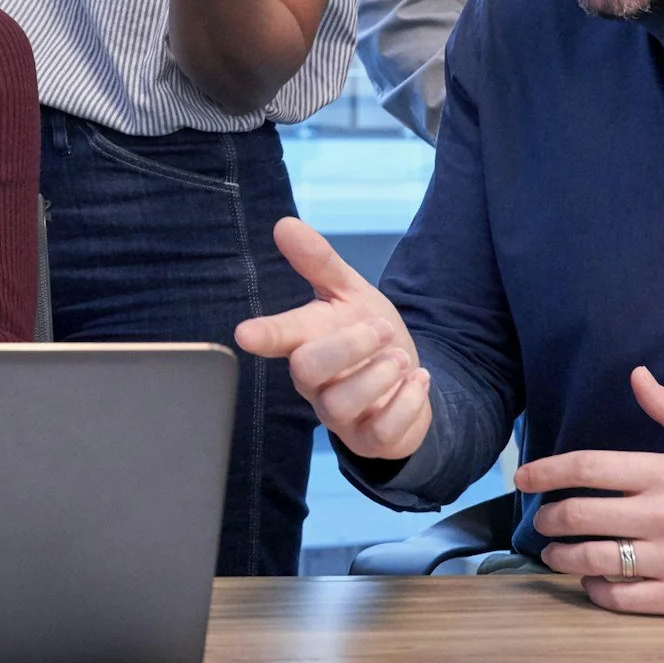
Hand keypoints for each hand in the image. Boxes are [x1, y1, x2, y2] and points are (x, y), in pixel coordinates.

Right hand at [233, 218, 431, 460]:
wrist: (407, 382)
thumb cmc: (368, 336)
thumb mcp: (350, 293)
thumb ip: (319, 261)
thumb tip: (284, 224)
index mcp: (305, 341)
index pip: (279, 335)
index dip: (264, 334)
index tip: (245, 333)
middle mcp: (315, 381)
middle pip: (307, 369)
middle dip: (348, 345)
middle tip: (382, 329)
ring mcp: (340, 414)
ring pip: (340, 404)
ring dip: (378, 377)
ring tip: (402, 358)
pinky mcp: (370, 439)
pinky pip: (380, 432)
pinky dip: (406, 403)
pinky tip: (418, 380)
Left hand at [520, 366, 663, 617]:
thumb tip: (636, 373)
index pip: (587, 467)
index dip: (545, 471)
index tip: (522, 477)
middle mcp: (661, 516)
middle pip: (579, 514)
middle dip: (548, 517)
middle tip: (541, 519)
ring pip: (591, 558)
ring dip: (561, 555)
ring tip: (554, 552)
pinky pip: (619, 597)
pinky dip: (594, 589)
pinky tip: (590, 580)